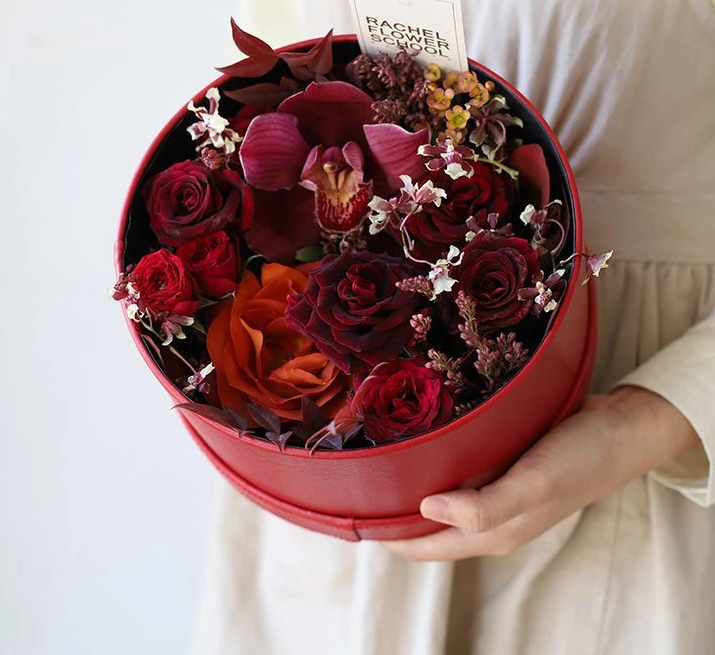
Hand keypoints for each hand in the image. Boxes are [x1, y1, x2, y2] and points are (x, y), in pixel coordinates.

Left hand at [382, 386, 698, 561]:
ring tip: (377, 455)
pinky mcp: (503, 464)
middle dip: (390, 507)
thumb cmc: (580, 458)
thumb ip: (484, 507)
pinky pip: (458, 469)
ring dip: (410, 482)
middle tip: (355, 475)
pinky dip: (435, 460)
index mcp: (492, 531)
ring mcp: (496, 489)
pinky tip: (421, 437)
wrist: (621, 428)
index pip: (423, 544)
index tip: (350, 511)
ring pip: (440, 494)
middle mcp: (489, 515)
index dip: (385, 534)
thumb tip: (426, 509)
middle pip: (426, 522)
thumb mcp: (534, 485)